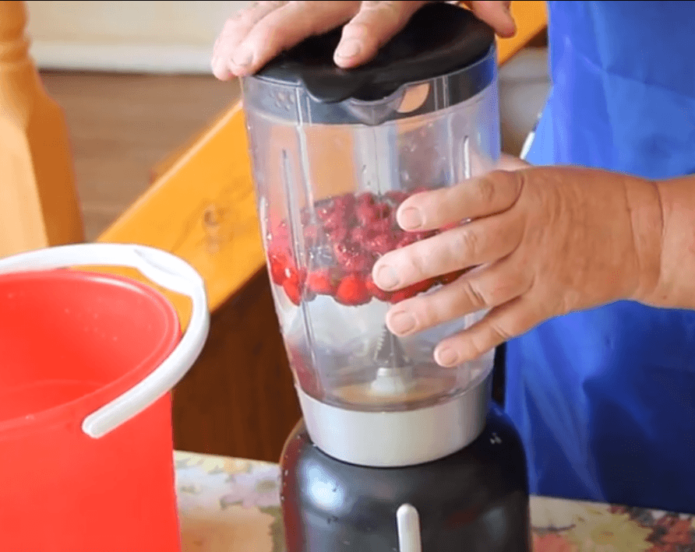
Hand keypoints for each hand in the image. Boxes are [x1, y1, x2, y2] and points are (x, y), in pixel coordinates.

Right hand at [212, 1, 514, 79]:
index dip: (365, 32)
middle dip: (273, 38)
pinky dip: (245, 21)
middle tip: (243, 67)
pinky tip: (226, 45)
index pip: (380, 10)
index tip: (347, 58)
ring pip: (275, 3)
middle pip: (307, 8)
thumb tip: (504, 27)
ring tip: (225, 66)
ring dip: (245, 32)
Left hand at [371, 164, 663, 365]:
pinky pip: (506, 325)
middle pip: (469, 249)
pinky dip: (475, 341)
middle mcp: (526, 232)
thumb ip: (499, 176)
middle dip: (421, 264)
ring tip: (398, 320)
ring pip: (480, 292)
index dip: (441, 206)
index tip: (405, 217)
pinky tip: (443, 351)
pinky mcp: (547, 303)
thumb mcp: (542, 175)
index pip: (478, 196)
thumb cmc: (586, 198)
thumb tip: (459, 164)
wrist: (641, 235)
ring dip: (435, 309)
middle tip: (384, 276)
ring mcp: (537, 271)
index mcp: (523, 193)